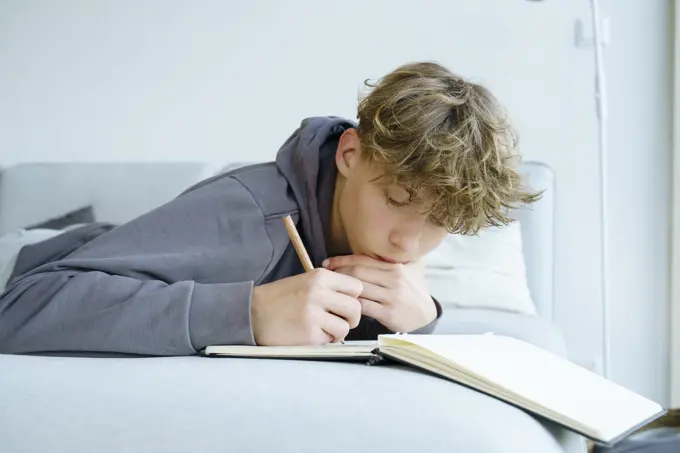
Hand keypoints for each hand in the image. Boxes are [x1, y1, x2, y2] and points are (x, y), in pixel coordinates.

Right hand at [251, 269, 362, 345]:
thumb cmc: (280, 299)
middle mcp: (319, 292)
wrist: (252, 313)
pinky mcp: (309, 333)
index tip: (343, 305)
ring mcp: (314, 313)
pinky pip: (329, 340)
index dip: (353, 298)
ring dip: (337, 332)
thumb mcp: (306, 282)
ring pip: (346, 327)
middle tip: (339, 322)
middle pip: (355, 308)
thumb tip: (355, 300)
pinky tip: (309, 334)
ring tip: (323, 329)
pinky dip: (323, 340)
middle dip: (351, 319)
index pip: (356, 287)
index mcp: (320, 276)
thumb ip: (330, 287)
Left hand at [322, 255, 436, 332]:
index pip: (363, 259)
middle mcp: (393, 279)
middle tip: (325, 275)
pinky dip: (351, 305)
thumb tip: (387, 238)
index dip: (342, 260)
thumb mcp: (410, 269)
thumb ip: (396, 257)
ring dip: (342, 289)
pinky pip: (364, 307)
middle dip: (338, 273)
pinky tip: (342, 304)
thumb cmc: (413, 291)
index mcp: (394, 267)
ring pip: (359, 288)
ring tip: (330, 289)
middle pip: (358, 272)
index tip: (327, 262)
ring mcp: (391, 296)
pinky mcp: (388, 313)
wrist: (426, 315)